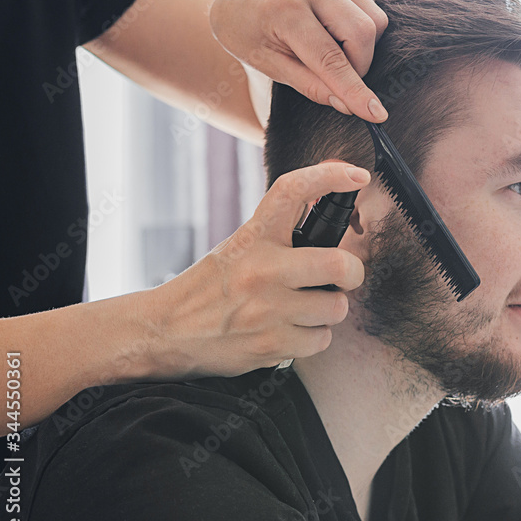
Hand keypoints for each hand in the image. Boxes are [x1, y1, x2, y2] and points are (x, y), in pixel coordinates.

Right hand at [143, 161, 370, 377]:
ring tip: (306, 309)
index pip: (293, 191)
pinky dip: (313, 338)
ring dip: (329, 311)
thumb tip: (330, 221)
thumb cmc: (207, 289)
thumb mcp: (238, 248)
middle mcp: (261, 269)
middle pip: (338, 265)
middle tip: (344, 276)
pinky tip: (291, 330)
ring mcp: (266, 309)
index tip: (357, 175)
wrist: (164, 332)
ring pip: (336, 307)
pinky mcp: (270, 344)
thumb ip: (279, 237)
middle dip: (352, 273)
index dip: (330, 177)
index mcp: (252, 237)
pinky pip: (322, 340)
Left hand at [210, 0, 388, 121]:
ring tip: (332, 56)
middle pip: (362, 33)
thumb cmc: (248, 39)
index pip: (330, 57)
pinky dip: (360, 33)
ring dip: (362, 50)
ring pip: (373, 20)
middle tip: (336, 81)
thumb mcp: (272, 68)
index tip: (377, 115)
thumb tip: (348, 105)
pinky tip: (335, 38)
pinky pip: (369, 10)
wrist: (235, 4)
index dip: (355, 89)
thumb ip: (311, 86)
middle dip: (359, 67)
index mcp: (283, 9)